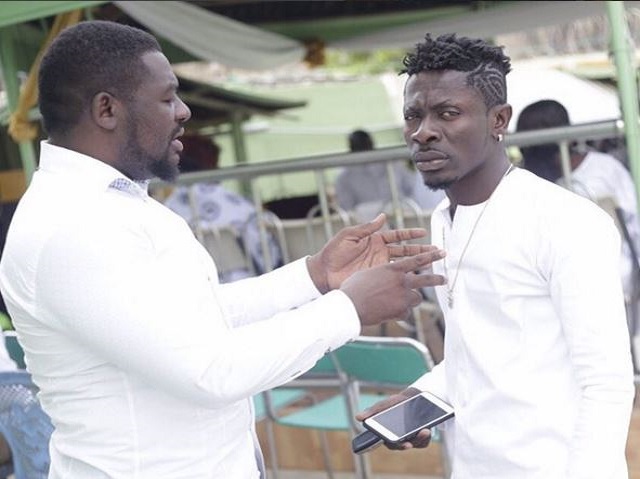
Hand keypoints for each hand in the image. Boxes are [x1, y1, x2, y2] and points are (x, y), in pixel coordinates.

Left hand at [307, 213, 437, 292]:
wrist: (323, 273)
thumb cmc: (333, 252)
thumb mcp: (348, 236)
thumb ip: (366, 228)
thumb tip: (382, 216)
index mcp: (375, 239)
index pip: (397, 235)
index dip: (410, 234)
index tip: (424, 233)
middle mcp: (380, 252)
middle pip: (405, 251)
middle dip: (421, 251)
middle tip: (437, 251)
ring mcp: (380, 265)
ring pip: (403, 264)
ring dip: (418, 264)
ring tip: (433, 265)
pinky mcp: (376, 278)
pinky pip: (394, 277)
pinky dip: (405, 278)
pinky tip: (417, 279)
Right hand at [340, 250, 445, 325]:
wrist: (351, 306)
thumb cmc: (354, 288)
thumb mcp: (369, 273)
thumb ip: (383, 274)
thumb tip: (388, 277)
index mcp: (393, 269)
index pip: (417, 260)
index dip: (431, 256)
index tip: (442, 253)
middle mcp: (401, 282)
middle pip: (426, 279)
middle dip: (437, 279)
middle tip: (444, 279)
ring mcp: (403, 297)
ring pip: (416, 298)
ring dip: (411, 299)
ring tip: (400, 302)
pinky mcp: (401, 311)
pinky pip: (406, 312)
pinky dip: (400, 312)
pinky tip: (388, 312)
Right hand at [356, 388, 432, 450]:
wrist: (411, 398)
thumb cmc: (394, 404)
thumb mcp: (384, 405)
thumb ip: (372, 411)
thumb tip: (357, 417)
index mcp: (388, 434)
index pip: (389, 443)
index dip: (395, 446)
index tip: (400, 444)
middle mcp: (399, 439)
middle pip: (402, 445)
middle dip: (406, 445)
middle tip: (410, 443)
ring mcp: (411, 439)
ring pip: (415, 444)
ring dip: (419, 439)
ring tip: (424, 431)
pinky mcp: (421, 438)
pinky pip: (424, 442)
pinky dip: (426, 437)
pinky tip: (427, 429)